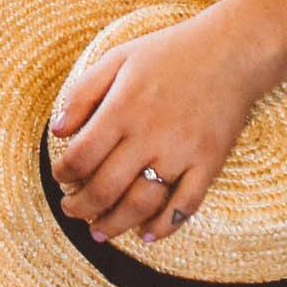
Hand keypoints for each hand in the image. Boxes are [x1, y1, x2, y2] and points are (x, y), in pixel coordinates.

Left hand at [48, 2, 266, 243]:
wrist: (230, 52)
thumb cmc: (169, 53)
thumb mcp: (118, 58)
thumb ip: (83, 93)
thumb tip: (56, 131)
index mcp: (123, 106)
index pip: (82, 155)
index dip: (64, 173)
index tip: (60, 178)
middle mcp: (150, 134)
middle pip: (106, 187)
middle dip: (81, 206)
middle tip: (71, 211)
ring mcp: (182, 152)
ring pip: (141, 204)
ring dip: (115, 224)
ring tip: (99, 231)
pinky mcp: (209, 164)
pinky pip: (184, 206)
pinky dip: (164, 227)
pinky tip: (147, 234)